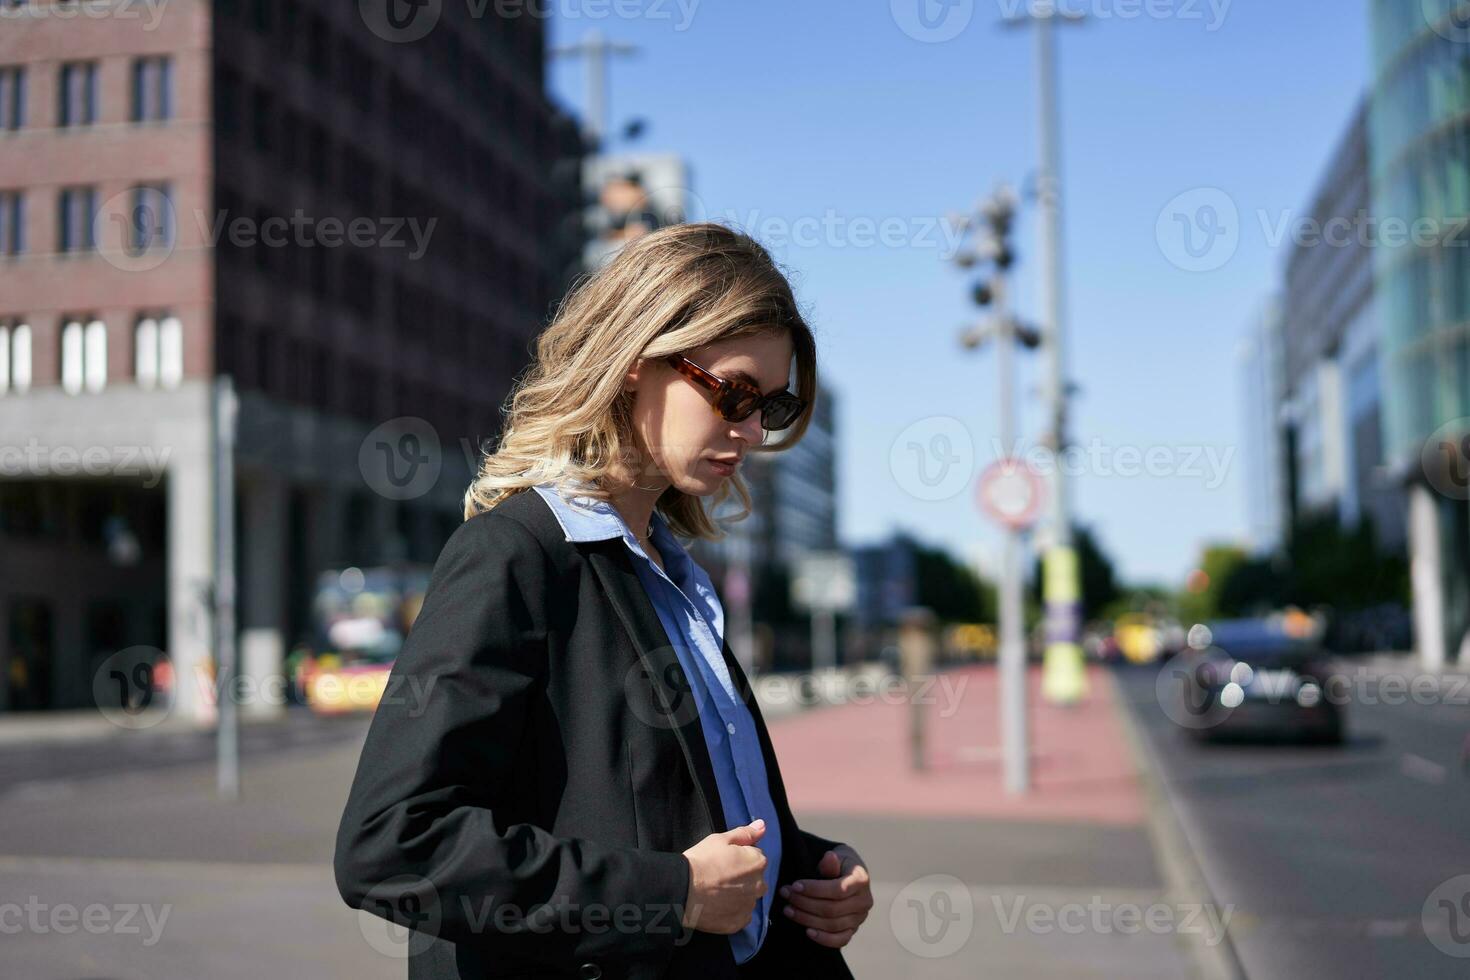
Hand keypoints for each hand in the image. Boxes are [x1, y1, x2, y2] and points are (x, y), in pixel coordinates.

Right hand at [680, 819, 768, 934]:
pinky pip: (740, 915)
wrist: (683, 890)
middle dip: (742, 878)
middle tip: (720, 877)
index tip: (724, 861)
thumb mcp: (721, 839)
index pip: (755, 858)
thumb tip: (763, 825)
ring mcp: (749, 906)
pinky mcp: (738, 923)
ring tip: (716, 893)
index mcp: (758, 863)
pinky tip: (717, 906)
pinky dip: (731, 911)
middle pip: (754, 880)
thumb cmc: (702, 860)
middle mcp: (760, 886)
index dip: (739, 858)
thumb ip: (745, 833)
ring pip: (747, 898)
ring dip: (738, 895)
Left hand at [778, 844, 871, 948]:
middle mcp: (864, 901)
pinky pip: (840, 940)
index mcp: (861, 880)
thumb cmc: (838, 864)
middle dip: (805, 903)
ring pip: (832, 925)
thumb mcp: (836, 856)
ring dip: (807, 919)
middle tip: (786, 895)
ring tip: (788, 909)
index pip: (838, 890)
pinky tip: (807, 931)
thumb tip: (829, 857)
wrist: (846, 874)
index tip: (795, 885)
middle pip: (832, 909)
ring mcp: (859, 918)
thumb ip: (830, 862)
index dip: (814, 889)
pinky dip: (823, 938)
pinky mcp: (853, 930)